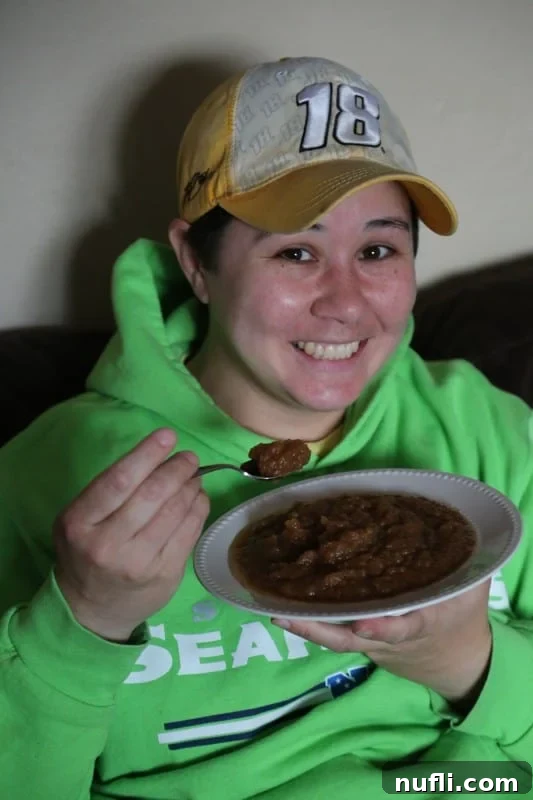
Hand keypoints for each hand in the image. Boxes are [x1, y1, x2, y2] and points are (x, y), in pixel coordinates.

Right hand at [54, 429, 209, 641]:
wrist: (91, 609)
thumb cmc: (86, 551)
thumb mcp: (80, 519)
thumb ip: (109, 491)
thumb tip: (157, 456)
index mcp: (80, 523)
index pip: (118, 480)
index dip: (146, 454)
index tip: (168, 436)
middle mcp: (108, 544)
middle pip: (151, 495)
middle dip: (176, 469)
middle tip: (189, 458)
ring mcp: (139, 562)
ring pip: (175, 512)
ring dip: (191, 487)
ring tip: (194, 476)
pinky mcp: (165, 575)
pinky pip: (189, 532)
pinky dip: (199, 508)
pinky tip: (198, 498)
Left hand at [273, 581, 491, 707]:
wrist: (455, 658)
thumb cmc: (461, 613)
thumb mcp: (472, 588)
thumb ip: (465, 565)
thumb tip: (456, 526)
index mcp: (423, 622)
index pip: (403, 628)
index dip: (383, 629)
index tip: (362, 624)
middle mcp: (389, 637)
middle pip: (350, 639)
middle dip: (318, 630)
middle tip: (285, 616)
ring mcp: (371, 640)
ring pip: (336, 637)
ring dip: (305, 625)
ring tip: (272, 607)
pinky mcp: (360, 635)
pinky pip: (334, 628)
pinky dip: (311, 618)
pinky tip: (283, 599)